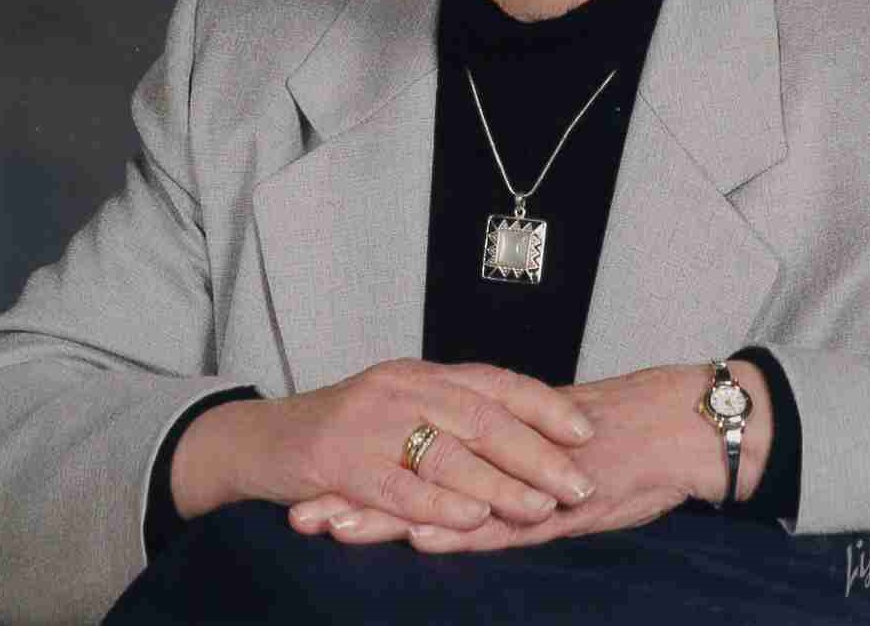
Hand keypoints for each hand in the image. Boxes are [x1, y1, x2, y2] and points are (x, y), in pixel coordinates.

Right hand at [171, 358, 595, 536]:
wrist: (260, 440)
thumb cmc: (342, 431)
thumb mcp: (399, 408)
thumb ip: (450, 416)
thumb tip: (523, 436)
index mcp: (421, 374)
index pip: (494, 382)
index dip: (543, 405)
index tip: (585, 430)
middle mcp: (402, 388)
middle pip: (481, 417)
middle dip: (537, 452)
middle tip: (580, 483)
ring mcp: (370, 422)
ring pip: (448, 452)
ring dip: (500, 483)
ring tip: (542, 507)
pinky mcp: (341, 461)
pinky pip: (399, 486)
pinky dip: (439, 504)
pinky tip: (473, 520)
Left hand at [300, 361, 772, 551]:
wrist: (678, 426)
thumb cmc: (619, 444)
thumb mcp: (552, 453)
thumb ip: (507, 468)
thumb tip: (468, 485)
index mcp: (491, 440)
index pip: (416, 459)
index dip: (367, 477)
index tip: (315, 492)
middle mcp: (499, 453)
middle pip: (417, 476)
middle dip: (358, 497)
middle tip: (302, 513)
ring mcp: (526, 478)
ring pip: (447, 499)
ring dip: (390, 517)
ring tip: (335, 530)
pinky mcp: (559, 502)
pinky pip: (505, 519)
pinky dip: (465, 528)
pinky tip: (424, 539)